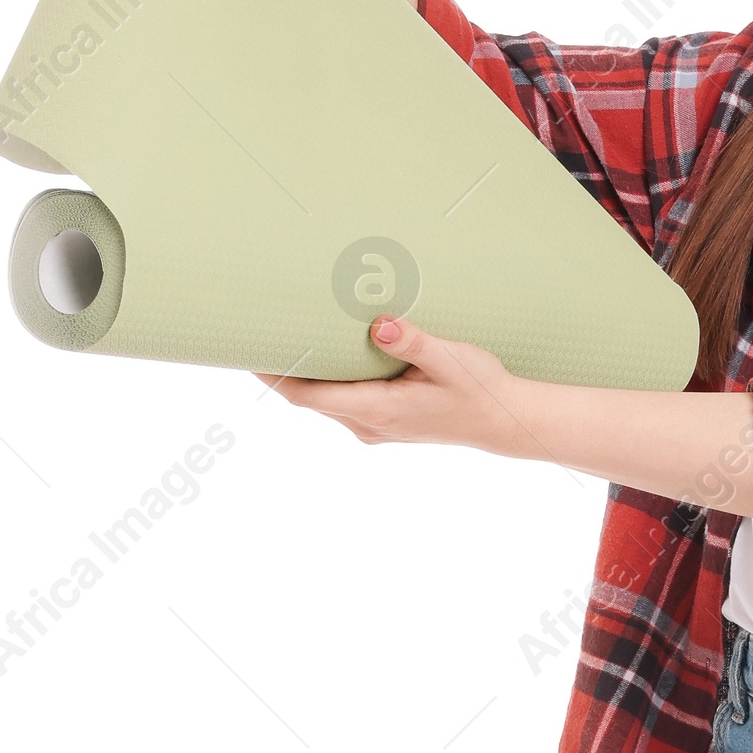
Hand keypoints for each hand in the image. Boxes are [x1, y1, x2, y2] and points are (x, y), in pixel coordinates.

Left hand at [260, 319, 540, 458]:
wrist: (503, 423)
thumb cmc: (480, 389)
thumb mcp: (451, 360)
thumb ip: (413, 342)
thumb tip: (379, 324)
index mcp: (377, 409)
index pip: (308, 396)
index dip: (275, 377)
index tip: (249, 354)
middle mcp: (368, 424)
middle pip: (308, 399)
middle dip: (282, 371)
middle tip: (258, 333)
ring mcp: (374, 428)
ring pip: (324, 402)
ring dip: (304, 376)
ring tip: (285, 339)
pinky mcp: (382, 423)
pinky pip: (341, 403)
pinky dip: (326, 382)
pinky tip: (324, 356)